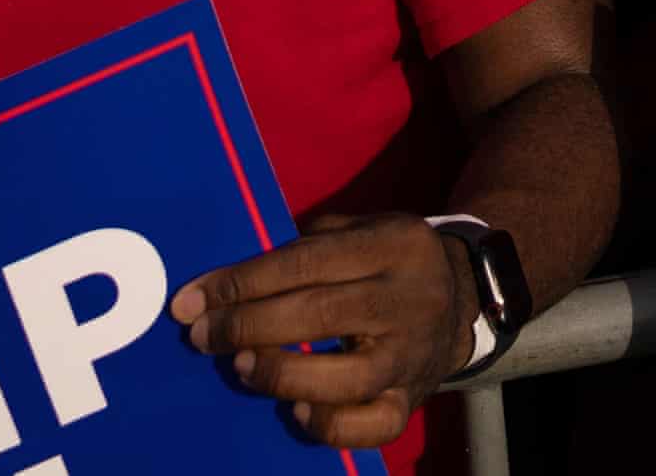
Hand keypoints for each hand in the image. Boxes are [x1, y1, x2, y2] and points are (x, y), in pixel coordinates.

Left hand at [170, 216, 475, 450]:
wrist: (464, 299)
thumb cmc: (388, 262)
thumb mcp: (363, 229)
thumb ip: (307, 245)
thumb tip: (225, 282)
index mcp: (396, 244)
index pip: (307, 262)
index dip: (242, 282)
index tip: (191, 300)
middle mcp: (410, 297)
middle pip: (319, 314)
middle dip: (245, 326)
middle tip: (199, 334)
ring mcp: (413, 353)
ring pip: (344, 377)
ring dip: (278, 373)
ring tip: (239, 364)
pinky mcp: (412, 397)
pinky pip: (373, 425)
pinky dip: (330, 425)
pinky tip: (296, 410)